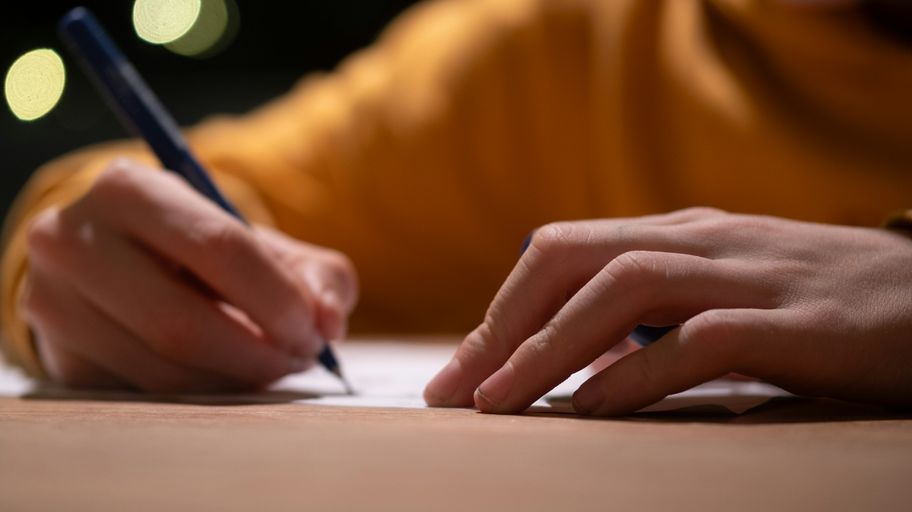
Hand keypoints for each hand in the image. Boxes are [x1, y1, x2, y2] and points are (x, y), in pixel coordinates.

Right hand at [22, 158, 357, 391]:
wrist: (118, 265)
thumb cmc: (202, 252)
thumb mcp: (261, 243)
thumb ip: (315, 275)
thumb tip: (329, 322)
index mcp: (127, 188)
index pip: (218, 246)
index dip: (277, 298)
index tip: (315, 330)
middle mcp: (70, 238)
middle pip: (180, 322)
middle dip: (256, 353)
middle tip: (298, 360)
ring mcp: (52, 302)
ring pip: (161, 368)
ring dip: (232, 381)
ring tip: (270, 367)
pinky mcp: (56, 357)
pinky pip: (141, 395)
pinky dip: (200, 395)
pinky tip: (226, 378)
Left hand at [424, 208, 911, 414]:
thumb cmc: (821, 307)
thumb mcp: (725, 294)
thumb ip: (653, 311)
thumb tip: (572, 357)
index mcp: (680, 234)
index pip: (562, 251)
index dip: (502, 311)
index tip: (458, 375)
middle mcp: (704, 242)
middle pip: (574, 258)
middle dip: (505, 325)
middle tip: (457, 392)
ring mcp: (753, 277)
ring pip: (624, 288)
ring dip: (550, 347)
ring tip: (500, 403)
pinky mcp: (801, 322)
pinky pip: (701, 340)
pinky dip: (639, 372)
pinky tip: (594, 409)